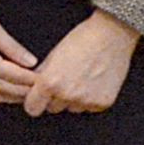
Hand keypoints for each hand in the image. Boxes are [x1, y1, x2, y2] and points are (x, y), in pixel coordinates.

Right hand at [0, 0, 43, 106]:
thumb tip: (30, 61)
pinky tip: (5, 92)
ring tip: (27, 94)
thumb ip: (12, 47)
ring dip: (11, 97)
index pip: (13, 76)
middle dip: (24, 92)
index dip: (31, 80)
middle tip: (41, 91)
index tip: (44, 80)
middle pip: (5, 90)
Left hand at [20, 10, 138, 117]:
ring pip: (71, 108)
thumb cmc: (82, 39)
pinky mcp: (102, 103)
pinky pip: (89, 108)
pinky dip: (90, 99)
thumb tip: (32, 88)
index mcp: (50, 83)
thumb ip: (41, 75)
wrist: (111, 35)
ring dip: (73, 99)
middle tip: (65, 81)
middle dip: (55, 98)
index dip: (34, 101)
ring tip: (81, 79)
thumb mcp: (53, 55)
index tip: (39, 96)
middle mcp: (67, 95)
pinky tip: (94, 82)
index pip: (32, 108)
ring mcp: (86, 101)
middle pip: (52, 109)